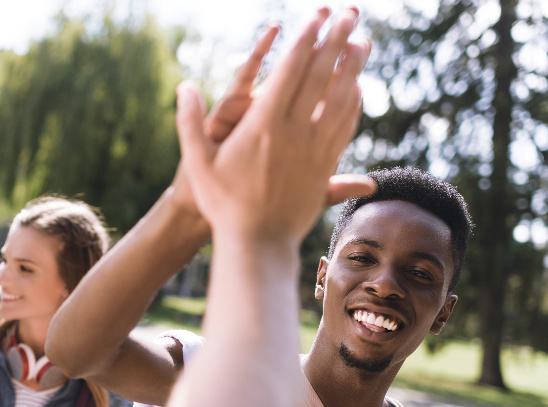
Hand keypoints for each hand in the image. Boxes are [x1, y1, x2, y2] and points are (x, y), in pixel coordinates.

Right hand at [177, 8, 370, 243]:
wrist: (256, 242)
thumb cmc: (221, 203)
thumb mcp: (198, 162)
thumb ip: (189, 122)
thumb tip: (184, 86)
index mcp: (264, 125)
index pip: (291, 71)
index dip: (307, 40)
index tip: (318, 18)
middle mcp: (294, 132)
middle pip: (322, 77)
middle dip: (338, 42)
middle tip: (352, 15)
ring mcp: (314, 149)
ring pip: (341, 99)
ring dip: (354, 68)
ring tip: (364, 44)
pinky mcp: (324, 166)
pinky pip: (345, 126)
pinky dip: (354, 103)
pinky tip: (358, 91)